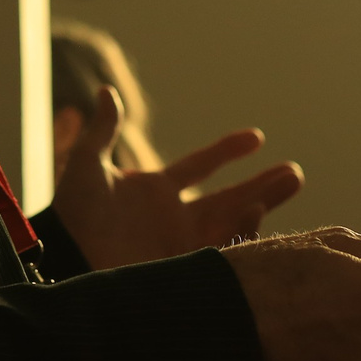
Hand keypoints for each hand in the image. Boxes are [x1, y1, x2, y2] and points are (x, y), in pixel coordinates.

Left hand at [53, 85, 304, 268]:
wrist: (65, 260)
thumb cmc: (71, 215)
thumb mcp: (85, 166)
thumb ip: (102, 131)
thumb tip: (106, 91)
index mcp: (154, 191)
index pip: (200, 166)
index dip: (227, 151)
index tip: (257, 137)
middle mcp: (174, 218)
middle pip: (229, 198)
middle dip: (263, 186)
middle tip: (295, 174)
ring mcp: (180, 245)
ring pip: (232, 223)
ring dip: (261, 203)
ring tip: (287, 183)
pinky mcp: (183, 268)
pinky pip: (222, 251)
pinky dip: (241, 232)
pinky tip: (255, 211)